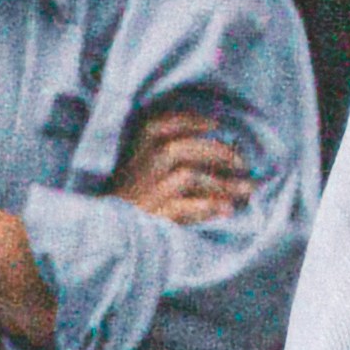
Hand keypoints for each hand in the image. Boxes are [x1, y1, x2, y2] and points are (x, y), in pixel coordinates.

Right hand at [111, 104, 251, 225]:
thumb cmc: (126, 190)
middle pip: (189, 148)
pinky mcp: (155, 213)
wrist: (102, 227)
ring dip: (224, 184)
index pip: (171, 123)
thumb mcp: (136, 159)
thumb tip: (211, 138)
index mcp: (140, 142)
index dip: (196, 122)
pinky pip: (189, 207)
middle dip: (221, 154)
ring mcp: (151, 187)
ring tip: (247, 190)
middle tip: (242, 163)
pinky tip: (227, 210)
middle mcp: (146, 160)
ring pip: (193, 176)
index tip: (216, 126)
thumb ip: (163, 145)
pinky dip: (210, 207)